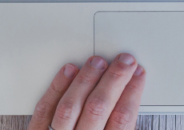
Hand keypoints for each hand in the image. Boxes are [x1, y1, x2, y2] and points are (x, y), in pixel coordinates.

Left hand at [27, 54, 145, 129]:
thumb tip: (137, 116)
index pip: (122, 120)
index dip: (132, 94)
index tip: (138, 76)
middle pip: (98, 108)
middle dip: (114, 80)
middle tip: (125, 62)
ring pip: (71, 105)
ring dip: (86, 80)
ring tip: (98, 62)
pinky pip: (44, 109)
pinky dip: (57, 88)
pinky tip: (68, 72)